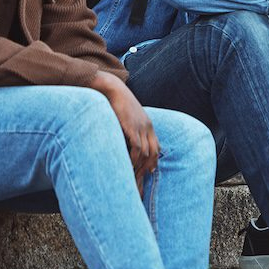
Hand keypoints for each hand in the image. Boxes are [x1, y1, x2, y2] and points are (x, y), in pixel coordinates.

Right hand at [90, 71, 158, 195]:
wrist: (112, 89)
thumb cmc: (115, 103)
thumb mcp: (126, 117)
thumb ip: (128, 128)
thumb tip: (124, 140)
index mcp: (147, 125)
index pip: (156, 147)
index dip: (153, 160)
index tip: (149, 172)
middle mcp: (147, 127)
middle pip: (154, 152)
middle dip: (148, 167)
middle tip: (141, 180)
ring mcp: (141, 127)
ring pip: (146, 153)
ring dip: (139, 167)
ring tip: (132, 178)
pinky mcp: (132, 127)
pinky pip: (137, 148)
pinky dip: (134, 159)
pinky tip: (128, 167)